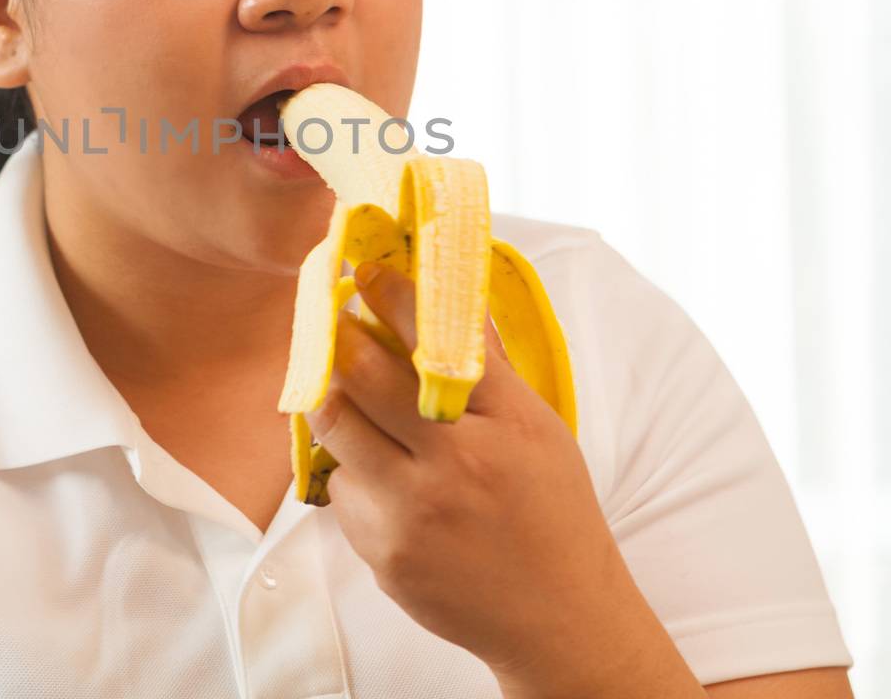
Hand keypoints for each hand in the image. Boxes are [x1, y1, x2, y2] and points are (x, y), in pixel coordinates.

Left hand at [304, 261, 664, 692]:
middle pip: (365, 379)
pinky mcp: (383, 554)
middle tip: (331, 320)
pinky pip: (344, 491)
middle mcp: (456, 466)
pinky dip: (352, 470)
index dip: (391, 296)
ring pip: (339, 432)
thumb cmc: (552, 510)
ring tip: (340, 386)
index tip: (367, 272)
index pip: (434, 339)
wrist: (559, 618)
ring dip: (334, 402)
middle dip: (339, 340)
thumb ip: (488, 367)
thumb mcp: (537, 427)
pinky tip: (376, 468)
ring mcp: (413, 515)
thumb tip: (451, 297)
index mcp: (504, 424)